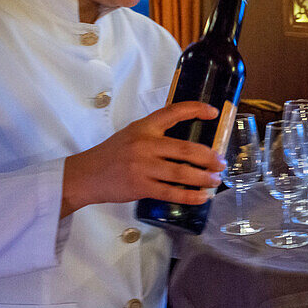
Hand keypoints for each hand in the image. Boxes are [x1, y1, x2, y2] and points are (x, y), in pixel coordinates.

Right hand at [61, 101, 225, 216]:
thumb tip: (187, 143)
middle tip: (222, 163)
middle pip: (186, 149)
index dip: (196, 110)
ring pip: (182, 172)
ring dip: (204, 177)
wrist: (86, 175)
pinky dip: (190, 196)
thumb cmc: (112, 154)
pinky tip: (202, 197)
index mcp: (144, 127)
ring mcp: (142, 166)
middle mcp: (145, 144)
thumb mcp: (132, 134)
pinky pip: (171, 193)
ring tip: (215, 180)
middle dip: (209, 157)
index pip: (173, 112)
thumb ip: (155, 134)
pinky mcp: (140, 187)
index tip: (214, 113)